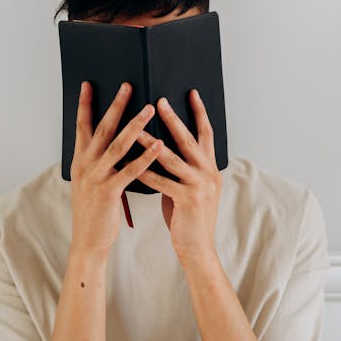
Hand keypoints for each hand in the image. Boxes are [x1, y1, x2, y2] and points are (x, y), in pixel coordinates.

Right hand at [69, 81, 162, 258]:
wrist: (87, 241)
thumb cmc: (94, 211)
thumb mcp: (90, 182)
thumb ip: (99, 162)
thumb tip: (110, 143)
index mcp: (80, 161)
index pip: (82, 127)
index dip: (85, 105)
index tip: (89, 85)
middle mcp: (85, 165)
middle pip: (101, 129)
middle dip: (115, 106)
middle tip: (127, 86)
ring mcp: (96, 178)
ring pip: (117, 146)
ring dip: (135, 125)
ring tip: (150, 108)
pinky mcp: (109, 192)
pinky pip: (129, 171)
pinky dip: (145, 157)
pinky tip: (158, 144)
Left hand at [134, 89, 221, 263]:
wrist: (198, 248)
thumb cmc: (188, 217)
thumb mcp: (190, 187)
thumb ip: (182, 168)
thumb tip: (163, 149)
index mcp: (211, 167)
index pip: (206, 133)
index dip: (199, 112)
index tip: (191, 93)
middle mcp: (209, 173)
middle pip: (190, 139)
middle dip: (174, 118)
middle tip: (160, 100)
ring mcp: (200, 186)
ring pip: (173, 158)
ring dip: (153, 141)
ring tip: (137, 127)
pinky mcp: (188, 200)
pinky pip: (162, 182)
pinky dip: (144, 171)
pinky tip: (130, 163)